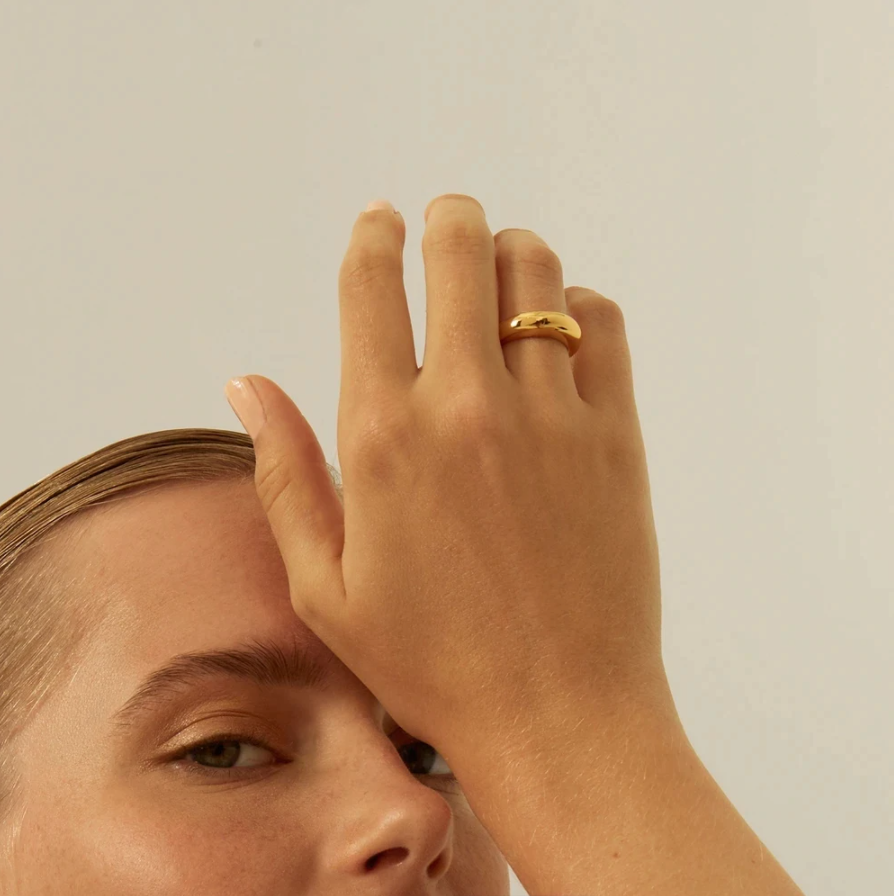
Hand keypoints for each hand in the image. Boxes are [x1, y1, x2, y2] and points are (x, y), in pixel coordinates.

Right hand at [229, 193, 669, 759]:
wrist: (560, 715)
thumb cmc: (431, 662)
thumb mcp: (325, 586)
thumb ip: (282, 473)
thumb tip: (247, 383)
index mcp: (382, 437)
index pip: (371, 285)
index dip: (371, 236)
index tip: (379, 221)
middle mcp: (465, 407)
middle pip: (460, 247)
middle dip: (447, 219)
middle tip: (444, 225)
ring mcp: (551, 415)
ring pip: (536, 270)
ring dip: (511, 255)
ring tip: (499, 279)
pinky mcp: (617, 435)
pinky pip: (603, 323)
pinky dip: (579, 306)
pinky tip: (559, 336)